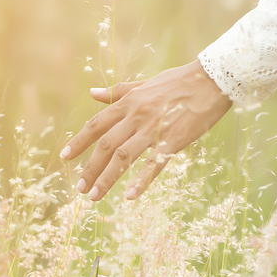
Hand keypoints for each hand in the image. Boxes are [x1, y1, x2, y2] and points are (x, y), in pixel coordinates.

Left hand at [60, 60, 231, 200]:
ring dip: (106, 178)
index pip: (96, 125)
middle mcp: (136, 116)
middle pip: (106, 145)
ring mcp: (154, 129)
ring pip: (123, 157)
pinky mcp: (174, 140)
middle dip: (90, 168)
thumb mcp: (144, 84)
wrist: (211, 80)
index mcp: (128, 103)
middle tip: (80, 188)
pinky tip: (130, 196)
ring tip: (94, 196)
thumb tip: (92, 93)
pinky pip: (153, 164)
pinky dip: (141, 181)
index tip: (65, 157)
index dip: (79, 142)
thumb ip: (118, 92)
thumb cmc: (178, 82)